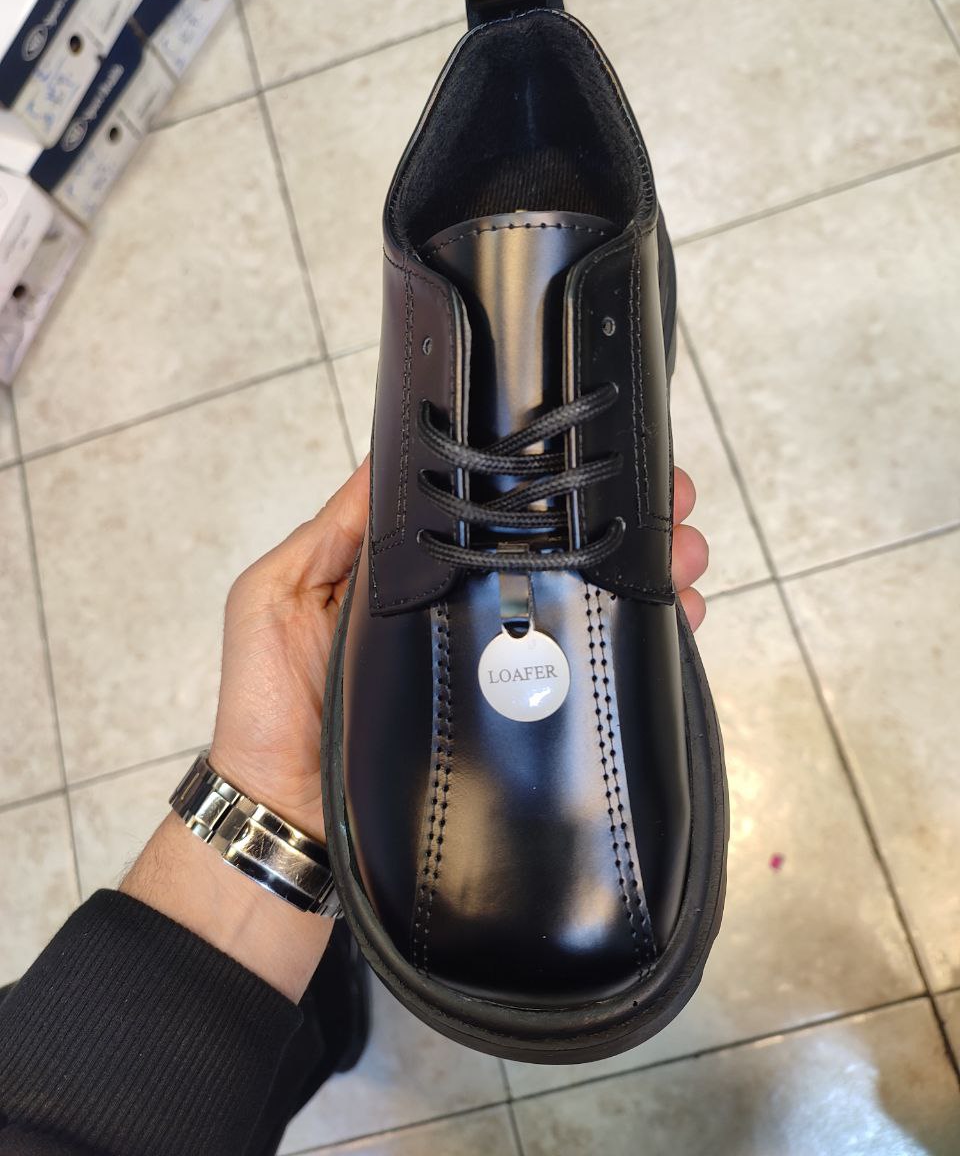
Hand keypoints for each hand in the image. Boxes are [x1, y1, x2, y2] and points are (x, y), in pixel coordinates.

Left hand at [125, 460, 707, 999]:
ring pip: (585, 606)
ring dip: (644, 574)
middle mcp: (468, 610)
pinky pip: (585, 675)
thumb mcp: (276, 596)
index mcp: (417, 572)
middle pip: (557, 551)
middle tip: (672, 505)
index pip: (492, 510)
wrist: (285, 821)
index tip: (596, 455)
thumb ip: (334, 532)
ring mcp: (497, 664)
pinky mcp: (516, 716)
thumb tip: (390, 456)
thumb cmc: (268, 707)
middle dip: (620, 522)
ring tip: (686, 557)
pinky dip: (637, 646)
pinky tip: (677, 621)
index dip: (545, 479)